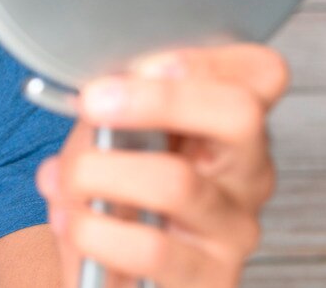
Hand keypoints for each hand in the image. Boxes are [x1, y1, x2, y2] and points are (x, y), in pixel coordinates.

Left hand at [35, 43, 289, 286]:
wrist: (106, 273)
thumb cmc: (113, 196)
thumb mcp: (112, 138)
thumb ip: (110, 108)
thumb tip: (94, 93)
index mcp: (227, 126)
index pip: (259, 72)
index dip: (203, 59)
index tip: (140, 65)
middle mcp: (246, 173)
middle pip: (239, 113)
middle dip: (155, 99)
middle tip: (94, 102)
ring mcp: (234, 228)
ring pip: (177, 181)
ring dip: (100, 172)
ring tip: (66, 178)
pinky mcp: (211, 280)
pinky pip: (152, 248)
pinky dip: (95, 230)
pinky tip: (73, 223)